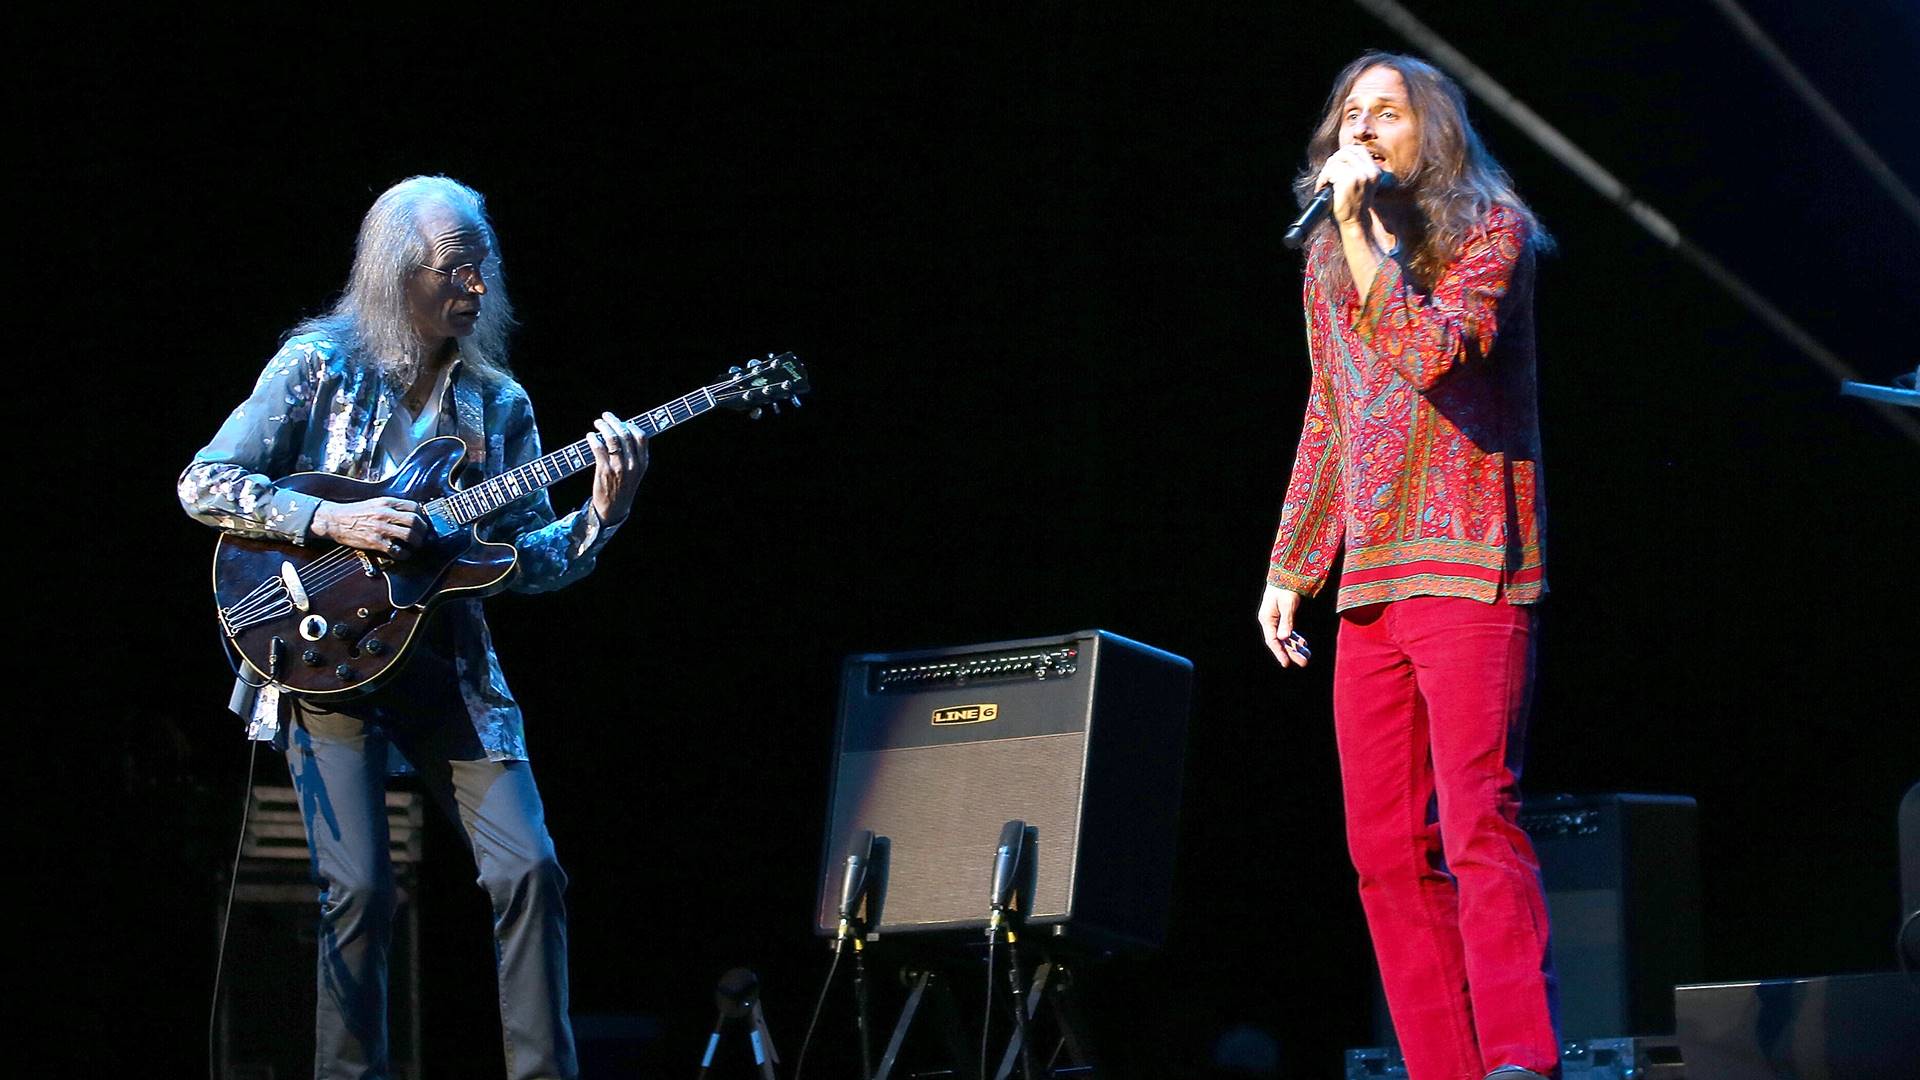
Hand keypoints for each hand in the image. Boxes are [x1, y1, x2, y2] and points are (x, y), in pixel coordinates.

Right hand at [311, 497, 427, 557]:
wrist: (335, 520)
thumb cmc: (355, 512)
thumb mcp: (375, 503)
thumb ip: (392, 507)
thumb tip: (411, 514)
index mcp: (386, 502)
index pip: (414, 506)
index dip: (422, 515)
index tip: (421, 522)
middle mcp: (385, 513)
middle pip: (415, 521)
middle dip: (423, 530)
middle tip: (422, 536)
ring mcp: (381, 528)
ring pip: (409, 535)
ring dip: (416, 543)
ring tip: (414, 546)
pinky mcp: (375, 542)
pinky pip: (397, 550)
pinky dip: (403, 554)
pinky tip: (402, 554)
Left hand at [588, 411, 647, 523]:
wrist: (613, 509)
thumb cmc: (622, 488)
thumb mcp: (634, 473)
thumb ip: (632, 455)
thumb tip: (621, 432)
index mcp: (642, 464)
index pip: (641, 437)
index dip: (631, 425)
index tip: (622, 421)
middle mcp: (632, 464)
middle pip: (625, 434)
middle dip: (614, 421)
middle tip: (605, 416)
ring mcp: (618, 468)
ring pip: (612, 439)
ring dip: (603, 427)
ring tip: (597, 424)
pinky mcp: (604, 471)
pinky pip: (599, 448)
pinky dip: (593, 439)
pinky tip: (590, 436)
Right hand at [1257, 584, 1311, 666]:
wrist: (1286, 574)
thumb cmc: (1286, 588)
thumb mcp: (1287, 604)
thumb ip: (1286, 621)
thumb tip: (1284, 638)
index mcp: (1267, 618)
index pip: (1272, 640)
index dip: (1280, 653)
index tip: (1287, 664)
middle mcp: (1270, 621)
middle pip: (1280, 642)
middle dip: (1291, 653)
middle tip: (1304, 663)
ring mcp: (1275, 619)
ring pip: (1285, 638)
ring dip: (1295, 647)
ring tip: (1306, 657)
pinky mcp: (1282, 616)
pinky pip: (1288, 631)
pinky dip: (1295, 638)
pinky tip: (1303, 644)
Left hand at [1315, 145, 1384, 225]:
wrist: (1355, 222)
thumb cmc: (1354, 204)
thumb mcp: (1362, 184)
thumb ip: (1357, 169)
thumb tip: (1340, 155)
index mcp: (1374, 171)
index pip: (1359, 150)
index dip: (1344, 153)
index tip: (1336, 162)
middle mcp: (1369, 171)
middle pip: (1346, 152)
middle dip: (1333, 161)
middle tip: (1327, 173)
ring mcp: (1360, 176)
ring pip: (1336, 161)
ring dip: (1326, 171)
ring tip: (1324, 182)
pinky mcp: (1348, 181)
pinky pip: (1330, 171)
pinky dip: (1322, 179)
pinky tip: (1322, 187)